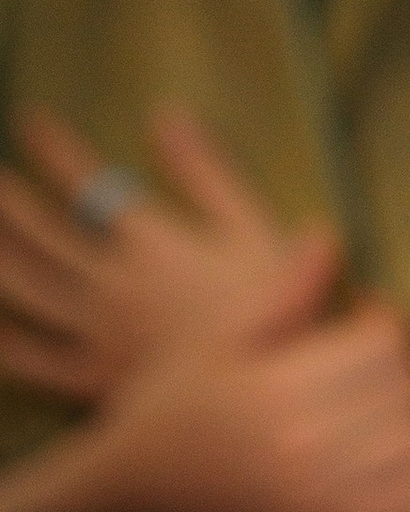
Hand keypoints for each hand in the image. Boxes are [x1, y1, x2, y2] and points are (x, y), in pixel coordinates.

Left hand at [0, 108, 341, 402]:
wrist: (275, 396)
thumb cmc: (279, 311)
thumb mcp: (254, 229)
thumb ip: (206, 174)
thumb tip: (167, 114)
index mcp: (149, 240)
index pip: (87, 180)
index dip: (53, 148)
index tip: (30, 121)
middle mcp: (111, 281)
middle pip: (40, 229)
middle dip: (8, 197)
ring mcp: (97, 331)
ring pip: (26, 283)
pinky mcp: (94, 380)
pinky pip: (34, 356)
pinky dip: (3, 338)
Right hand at [97, 300, 409, 511]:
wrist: (141, 496)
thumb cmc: (173, 405)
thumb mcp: (215, 341)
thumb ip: (280, 291)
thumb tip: (328, 234)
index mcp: (275, 386)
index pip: (382, 341)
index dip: (388, 320)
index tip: (370, 317)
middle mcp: (301, 444)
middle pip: (406, 388)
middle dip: (407, 364)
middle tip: (389, 356)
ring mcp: (320, 493)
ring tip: (395, 398)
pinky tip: (401, 445)